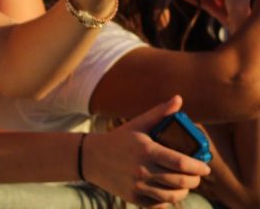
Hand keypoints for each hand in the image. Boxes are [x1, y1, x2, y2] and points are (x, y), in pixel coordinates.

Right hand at [83, 95, 208, 208]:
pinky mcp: (133, 197)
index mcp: (146, 150)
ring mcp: (137, 185)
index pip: (181, 162)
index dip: (198, 167)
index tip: (205, 167)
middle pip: (180, 181)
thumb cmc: (119, 139)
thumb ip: (159, 113)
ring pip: (172, 195)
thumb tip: (179, 98)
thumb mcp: (137, 124)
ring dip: (183, 191)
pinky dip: (168, 201)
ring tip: (185, 184)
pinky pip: (159, 204)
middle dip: (195, 180)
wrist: (90, 157)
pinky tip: (168, 192)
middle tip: (197, 176)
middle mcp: (142, 170)